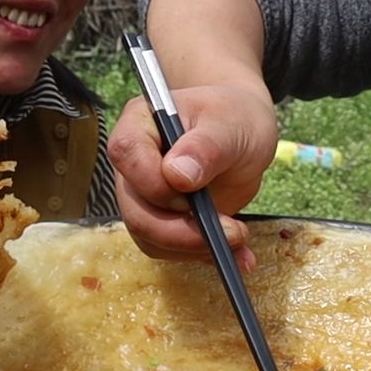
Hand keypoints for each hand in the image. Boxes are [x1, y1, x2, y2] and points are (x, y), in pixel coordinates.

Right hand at [107, 85, 279, 266]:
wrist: (243, 133)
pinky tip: (238, 253)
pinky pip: (172, 248)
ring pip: (151, 237)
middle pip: (136, 210)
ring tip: (240, 238)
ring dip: (196, 248)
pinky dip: (204, 254)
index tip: (195, 191)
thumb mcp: (229, 125)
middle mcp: (134, 165)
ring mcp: (145, 197)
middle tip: (232, 232)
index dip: (156, 182)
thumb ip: (205, 147)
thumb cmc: (233, 116)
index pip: (127, 155)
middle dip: (182, 232)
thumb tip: (177, 175)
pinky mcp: (163, 220)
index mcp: (140, 125)